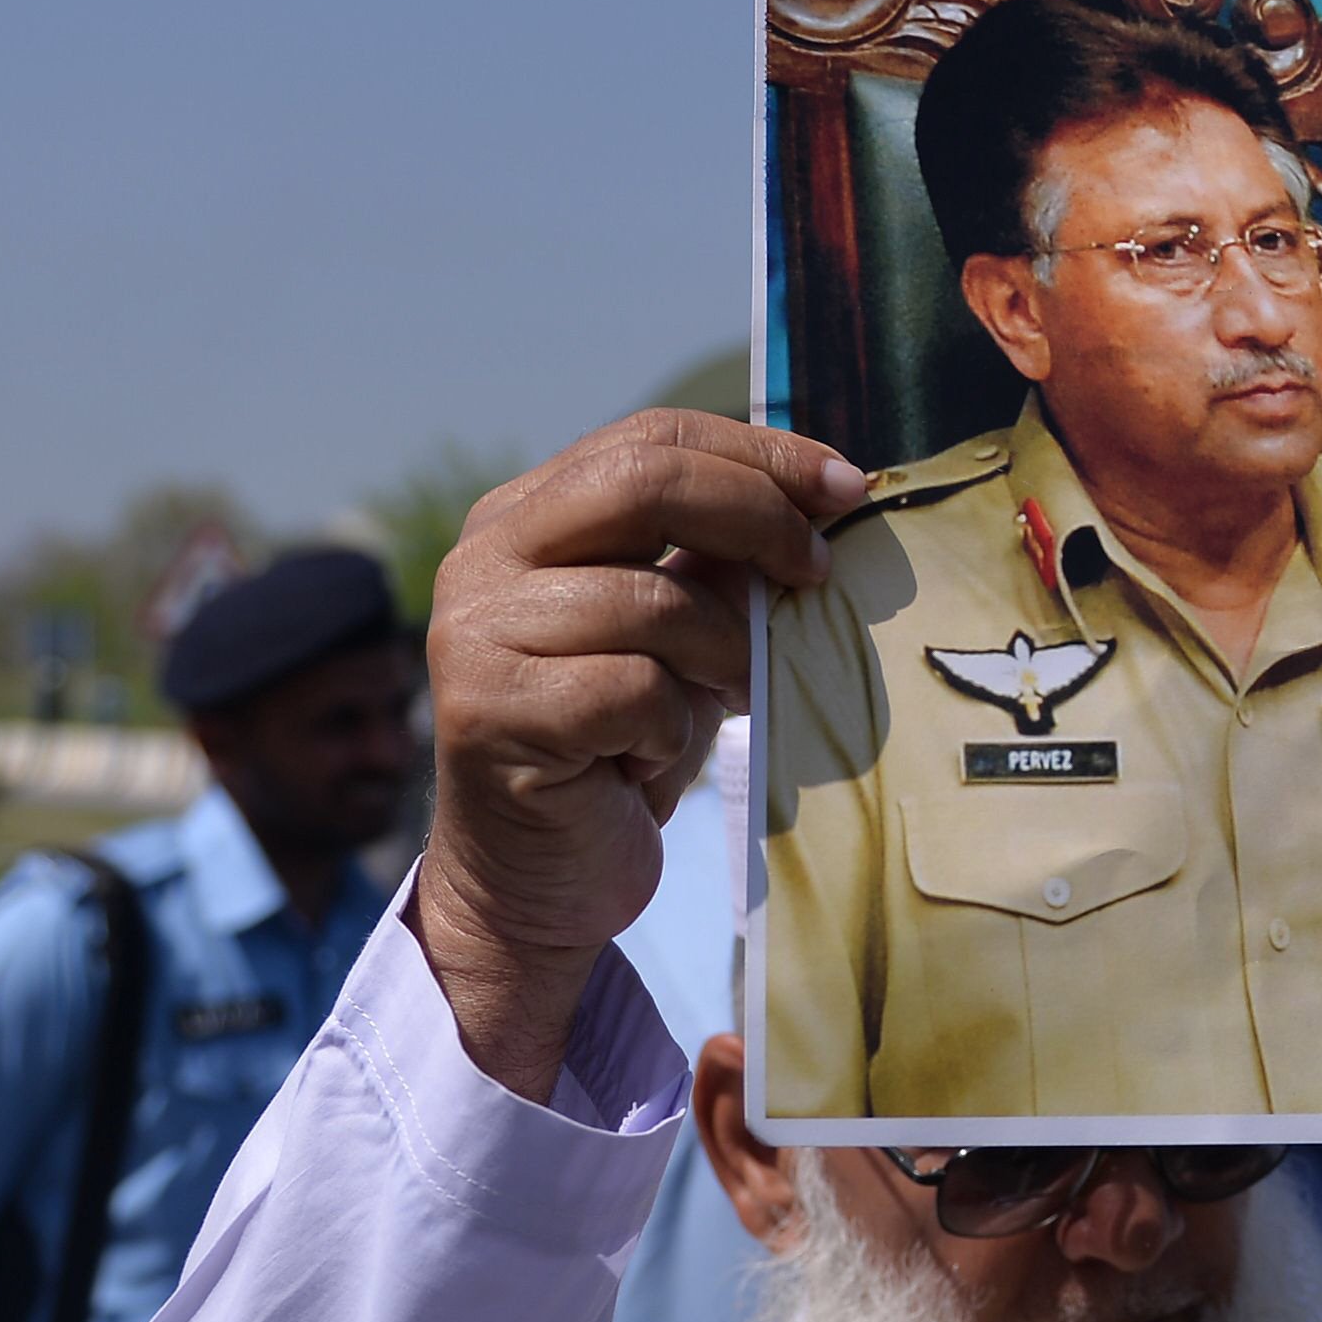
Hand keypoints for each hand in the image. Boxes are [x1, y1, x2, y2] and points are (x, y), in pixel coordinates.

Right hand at [413, 409, 865, 1094]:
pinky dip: (670, 726)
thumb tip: (817, 495)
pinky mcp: (490, 712)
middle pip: (644, 482)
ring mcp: (474, 632)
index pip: (652, 439)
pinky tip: (645, 760)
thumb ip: (718, 563)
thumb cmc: (620, 751)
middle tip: (817, 570)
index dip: (759, 453)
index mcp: (525, 516)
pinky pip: (634, 689)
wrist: (539, 882)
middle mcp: (484, 558)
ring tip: (721, 699)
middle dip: (757, 516)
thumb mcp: (684, 640)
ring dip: (722, 654)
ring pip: (652, 601)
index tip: (846, 488)